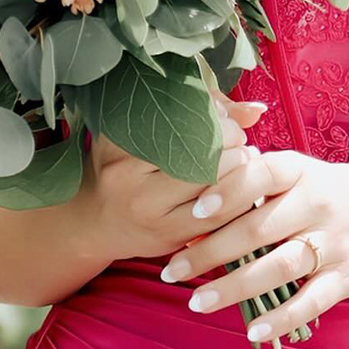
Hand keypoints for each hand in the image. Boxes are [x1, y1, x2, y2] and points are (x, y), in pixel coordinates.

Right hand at [83, 94, 267, 263]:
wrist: (94, 219)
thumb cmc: (123, 165)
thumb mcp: (139, 132)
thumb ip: (195, 113)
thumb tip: (254, 110)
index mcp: (118, 144)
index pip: (177, 123)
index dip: (212, 118)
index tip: (222, 117)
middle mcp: (127, 178)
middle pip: (196, 155)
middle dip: (230, 143)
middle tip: (239, 138)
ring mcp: (147, 212)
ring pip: (210, 188)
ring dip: (239, 171)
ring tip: (245, 158)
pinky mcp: (166, 237)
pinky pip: (215, 218)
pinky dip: (237, 200)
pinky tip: (244, 186)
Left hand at [158, 149, 348, 346]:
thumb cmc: (329, 191)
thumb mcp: (299, 174)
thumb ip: (255, 184)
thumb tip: (196, 205)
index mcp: (300, 172)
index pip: (260, 176)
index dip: (226, 191)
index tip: (193, 211)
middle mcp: (317, 204)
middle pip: (258, 229)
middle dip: (210, 251)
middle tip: (172, 270)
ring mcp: (334, 242)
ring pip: (279, 267)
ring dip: (234, 287)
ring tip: (197, 302)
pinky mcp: (348, 277)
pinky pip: (311, 300)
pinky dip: (282, 317)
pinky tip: (253, 329)